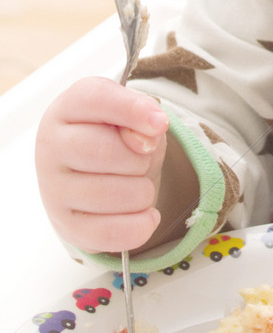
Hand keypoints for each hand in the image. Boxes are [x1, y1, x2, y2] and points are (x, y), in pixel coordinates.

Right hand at [35, 77, 169, 253]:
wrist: (97, 174)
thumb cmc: (116, 136)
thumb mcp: (134, 115)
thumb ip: (141, 116)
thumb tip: (146, 138)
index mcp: (68, 107)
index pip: (96, 99)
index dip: (133, 110)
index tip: (161, 124)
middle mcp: (52, 145)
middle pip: (104, 151)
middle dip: (139, 158)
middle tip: (139, 160)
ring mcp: (53, 188)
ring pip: (112, 194)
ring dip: (143, 192)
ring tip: (138, 186)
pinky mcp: (66, 225)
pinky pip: (109, 233)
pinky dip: (139, 226)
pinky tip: (145, 215)